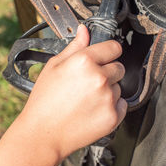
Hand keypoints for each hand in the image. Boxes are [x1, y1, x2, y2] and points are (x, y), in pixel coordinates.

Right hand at [22, 24, 126, 157]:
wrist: (43, 134)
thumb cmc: (44, 101)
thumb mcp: (54, 67)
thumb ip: (74, 47)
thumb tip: (84, 31)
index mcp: (84, 61)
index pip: (114, 47)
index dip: (109, 51)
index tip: (105, 57)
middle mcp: (100, 78)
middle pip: (119, 67)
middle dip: (108, 72)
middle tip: (89, 83)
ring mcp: (108, 98)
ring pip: (119, 86)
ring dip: (109, 90)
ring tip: (88, 99)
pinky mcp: (113, 116)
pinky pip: (122, 104)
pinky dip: (112, 106)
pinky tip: (94, 109)